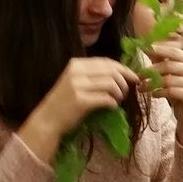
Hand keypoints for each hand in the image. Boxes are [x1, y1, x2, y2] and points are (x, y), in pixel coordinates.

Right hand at [20, 57, 139, 162]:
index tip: (134, 77)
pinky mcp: (81, 101)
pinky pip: (106, 98)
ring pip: (111, 84)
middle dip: (124, 82)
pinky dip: (113, 103)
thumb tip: (121, 73)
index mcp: (76, 64)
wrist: (48, 119)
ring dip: (119, 93)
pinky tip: (111, 107)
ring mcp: (77, 86)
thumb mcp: (76, 81)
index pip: (106, 62)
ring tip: (117, 100)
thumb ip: (94, 75)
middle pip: (111, 71)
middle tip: (124, 93)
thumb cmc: (65, 102)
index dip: (124, 69)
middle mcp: (76, 72)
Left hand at [147, 42, 182, 147]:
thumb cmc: (178, 90)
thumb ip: (160, 60)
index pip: (173, 52)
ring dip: (152, 84)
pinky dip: (159, 92)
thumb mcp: (169, 73)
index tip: (143, 50)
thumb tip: (145, 46)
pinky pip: (171, 91)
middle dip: (150, 71)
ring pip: (168, 80)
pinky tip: (154, 94)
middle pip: (168, 65)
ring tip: (142, 88)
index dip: (158, 50)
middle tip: (138, 76)